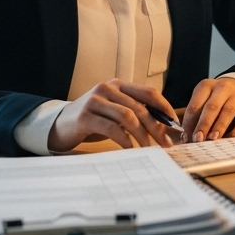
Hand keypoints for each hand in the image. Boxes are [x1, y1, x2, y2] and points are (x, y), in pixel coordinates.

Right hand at [47, 79, 177, 152]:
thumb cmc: (92, 121)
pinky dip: (125, 140)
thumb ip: (134, 113)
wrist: (60, 125)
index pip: (148, 92)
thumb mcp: (114, 112)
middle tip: (165, 143)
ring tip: (149, 149)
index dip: (164, 108)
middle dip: (156, 127)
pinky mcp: (85, 116)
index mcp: (118, 85)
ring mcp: (95, 101)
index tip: (174, 124)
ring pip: (128, 117)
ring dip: (142, 135)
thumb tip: (164, 128)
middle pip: (140, 107)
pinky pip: (112, 128)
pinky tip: (131, 149)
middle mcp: (107, 88)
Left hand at [182, 77, 234, 141]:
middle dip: (203, 124)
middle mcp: (222, 88)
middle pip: (211, 107)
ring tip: (212, 138)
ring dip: (219, 126)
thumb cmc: (220, 98)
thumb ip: (198, 115)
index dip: (189, 123)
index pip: (195, 105)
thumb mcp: (207, 99)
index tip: (186, 138)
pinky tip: (234, 136)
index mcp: (206, 86)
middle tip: (197, 139)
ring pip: (227, 111)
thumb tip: (188, 137)